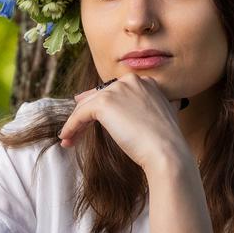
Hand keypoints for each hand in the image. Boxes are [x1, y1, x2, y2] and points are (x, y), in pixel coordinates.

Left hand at [58, 73, 187, 171]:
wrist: (166, 152)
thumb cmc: (166, 142)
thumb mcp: (162, 116)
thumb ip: (148, 107)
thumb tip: (128, 109)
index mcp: (146, 82)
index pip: (116, 90)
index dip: (101, 103)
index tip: (89, 114)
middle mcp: (131, 81)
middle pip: (99, 96)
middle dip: (86, 113)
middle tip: (74, 128)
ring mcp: (117, 89)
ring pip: (87, 105)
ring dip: (76, 123)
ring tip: (70, 139)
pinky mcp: (104, 103)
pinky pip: (80, 114)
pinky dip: (71, 126)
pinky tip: (67, 139)